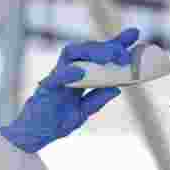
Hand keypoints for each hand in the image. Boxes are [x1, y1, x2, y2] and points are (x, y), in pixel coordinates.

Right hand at [0, 28, 139, 153]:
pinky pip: (56, 77)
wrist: (34, 135)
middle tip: (125, 52)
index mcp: (80, 76)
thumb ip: (97, 99)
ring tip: (109, 56)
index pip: (99, 56)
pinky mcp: (46, 88)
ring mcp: (57, 77)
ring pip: (72, 54)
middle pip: (88, 50)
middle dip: (108, 47)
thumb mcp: (83, 113)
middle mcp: (68, 71)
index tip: (135, 34)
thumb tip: (117, 89)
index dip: (116, 43)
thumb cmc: (55, 122)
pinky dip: (68, 74)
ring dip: (92, 53)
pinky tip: (80, 72)